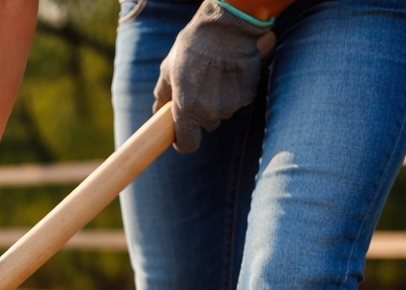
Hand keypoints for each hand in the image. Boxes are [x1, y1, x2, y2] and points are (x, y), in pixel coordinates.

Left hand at [154, 1, 275, 153]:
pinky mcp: (247, 97)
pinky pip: (237, 102)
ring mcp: (230, 106)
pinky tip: (229, 73)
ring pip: (222, 113)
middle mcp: (209, 113)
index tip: (182, 133)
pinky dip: (234, 92)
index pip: (187, 144)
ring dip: (218, 102)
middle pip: (206, 126)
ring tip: (214, 77)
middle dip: (201, 114)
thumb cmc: (192, 48)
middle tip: (199, 90)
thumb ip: (162, 95)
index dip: (183, 140)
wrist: (225, 29)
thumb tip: (157, 110)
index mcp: (186, 110)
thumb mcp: (168, 70)